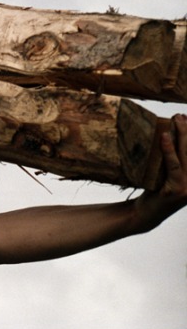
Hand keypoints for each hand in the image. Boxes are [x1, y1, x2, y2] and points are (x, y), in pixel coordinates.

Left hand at [134, 114, 186, 230]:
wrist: (145, 213)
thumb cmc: (155, 190)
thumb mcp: (165, 172)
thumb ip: (172, 160)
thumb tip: (166, 134)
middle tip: (181, 115)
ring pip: (186, 156)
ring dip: (182, 135)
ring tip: (177, 120)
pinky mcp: (177, 190)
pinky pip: (174, 166)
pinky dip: (169, 150)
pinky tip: (165, 137)